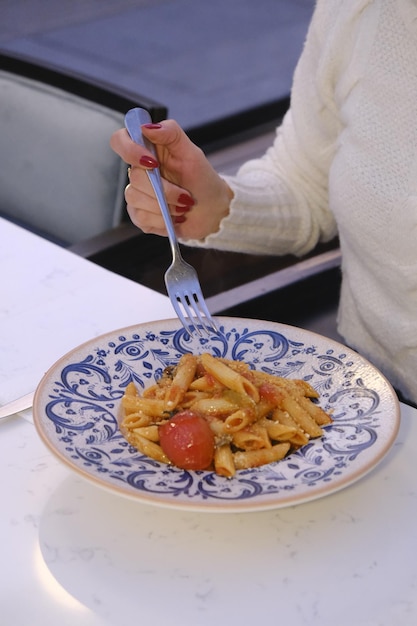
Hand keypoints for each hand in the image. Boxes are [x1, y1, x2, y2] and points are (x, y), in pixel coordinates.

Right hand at [110, 119, 232, 239]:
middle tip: (185, 195)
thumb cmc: (202, 180)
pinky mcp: (140, 216)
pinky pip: (141, 218)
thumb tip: (147, 127)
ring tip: (182, 207)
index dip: (130, 150)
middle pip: (134, 177)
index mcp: (148, 151)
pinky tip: (173, 218)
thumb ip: (171, 133)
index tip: (153, 163)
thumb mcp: (192, 153)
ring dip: (165, 206)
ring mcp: (137, 194)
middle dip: (164, 189)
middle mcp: (139, 171)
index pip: (120, 141)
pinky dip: (162, 220)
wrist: (212, 211)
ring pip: (136, 199)